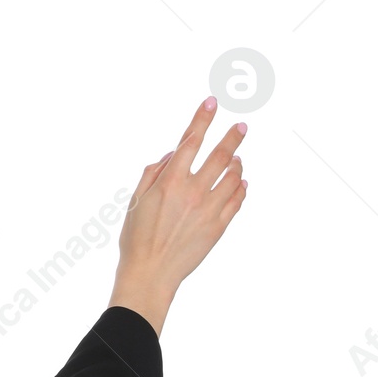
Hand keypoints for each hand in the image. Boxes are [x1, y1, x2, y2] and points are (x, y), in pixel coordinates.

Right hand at [111, 96, 249, 334]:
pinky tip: (242, 183)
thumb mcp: (135, 201)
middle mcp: (192, 191)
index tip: (212, 103)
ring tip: (238, 159)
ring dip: (238, 163)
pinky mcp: (219, 226)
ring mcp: (209, 208)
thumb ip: (153, 174)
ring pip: (233, 177)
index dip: (202, 119)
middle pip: (220, 155)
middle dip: (232, 137)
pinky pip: (237, 200)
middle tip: (242, 127)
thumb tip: (170, 155)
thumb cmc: (136, 238)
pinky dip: (241, 188)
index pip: (190, 141)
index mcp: (169, 181)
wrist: (150, 273)